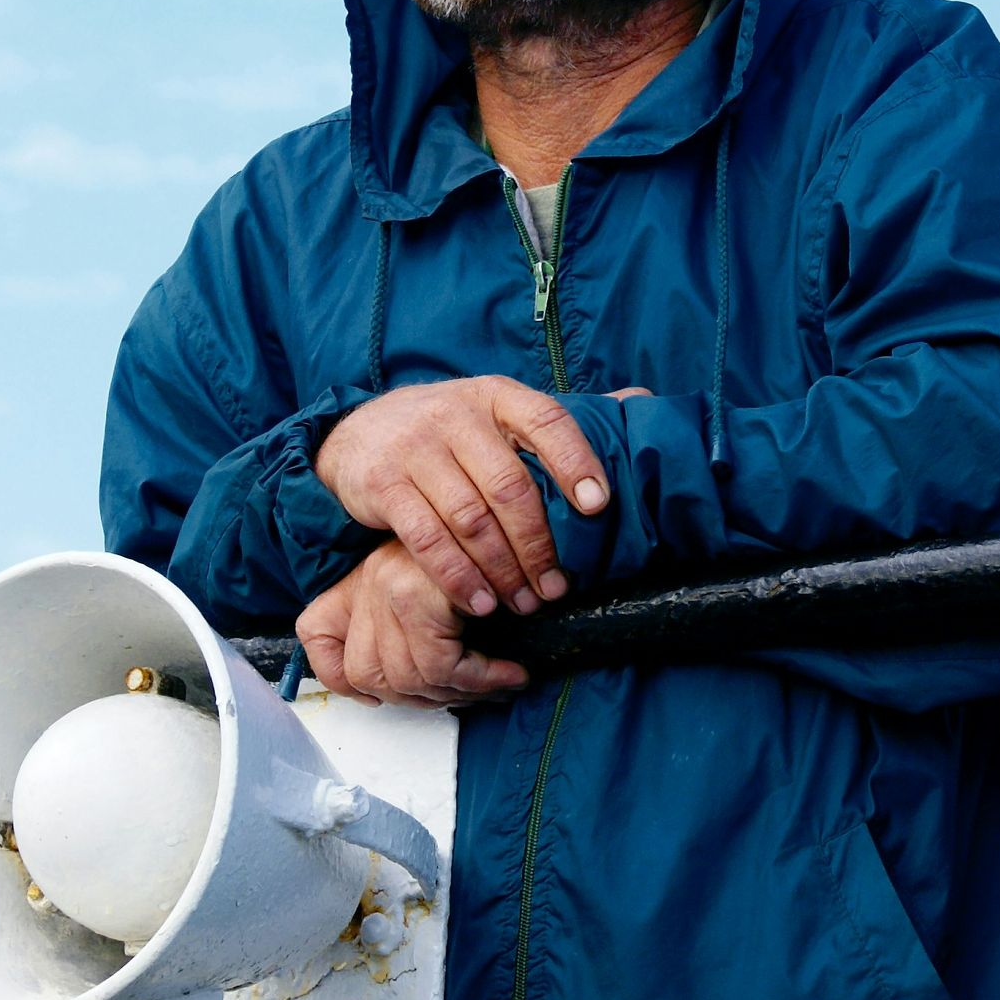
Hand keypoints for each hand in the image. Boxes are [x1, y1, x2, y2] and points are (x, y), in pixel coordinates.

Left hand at [296, 540, 529, 707]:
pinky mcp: (417, 595)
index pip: (316, 633)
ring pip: (407, 677)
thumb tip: (414, 685)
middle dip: (420, 698)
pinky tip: (507, 673)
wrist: (513, 518)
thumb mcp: (434, 585)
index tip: (381, 698)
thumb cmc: (485, 555)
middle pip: (366, 674)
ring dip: (456, 693)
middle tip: (463, 694)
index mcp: (358, 578)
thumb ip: (406, 627)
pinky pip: (442, 665)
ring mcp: (387, 586)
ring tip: (491, 685)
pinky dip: (479, 681)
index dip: (340, 679)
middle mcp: (367, 580)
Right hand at [314, 375, 608, 617]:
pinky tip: (478, 602)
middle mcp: (456, 415)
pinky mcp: (383, 483)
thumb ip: (556, 420)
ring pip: (471, 519)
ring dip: (502, 571)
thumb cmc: (448, 431)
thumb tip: (641, 398)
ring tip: (523, 604)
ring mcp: (416, 447)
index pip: (547, 421)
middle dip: (538, 546)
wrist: (358, 432)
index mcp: (496, 396)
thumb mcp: (496, 411)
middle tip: (556, 588)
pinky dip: (457, 577)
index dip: (577, 462)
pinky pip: (427, 539)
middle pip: (510, 487)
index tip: (599, 506)